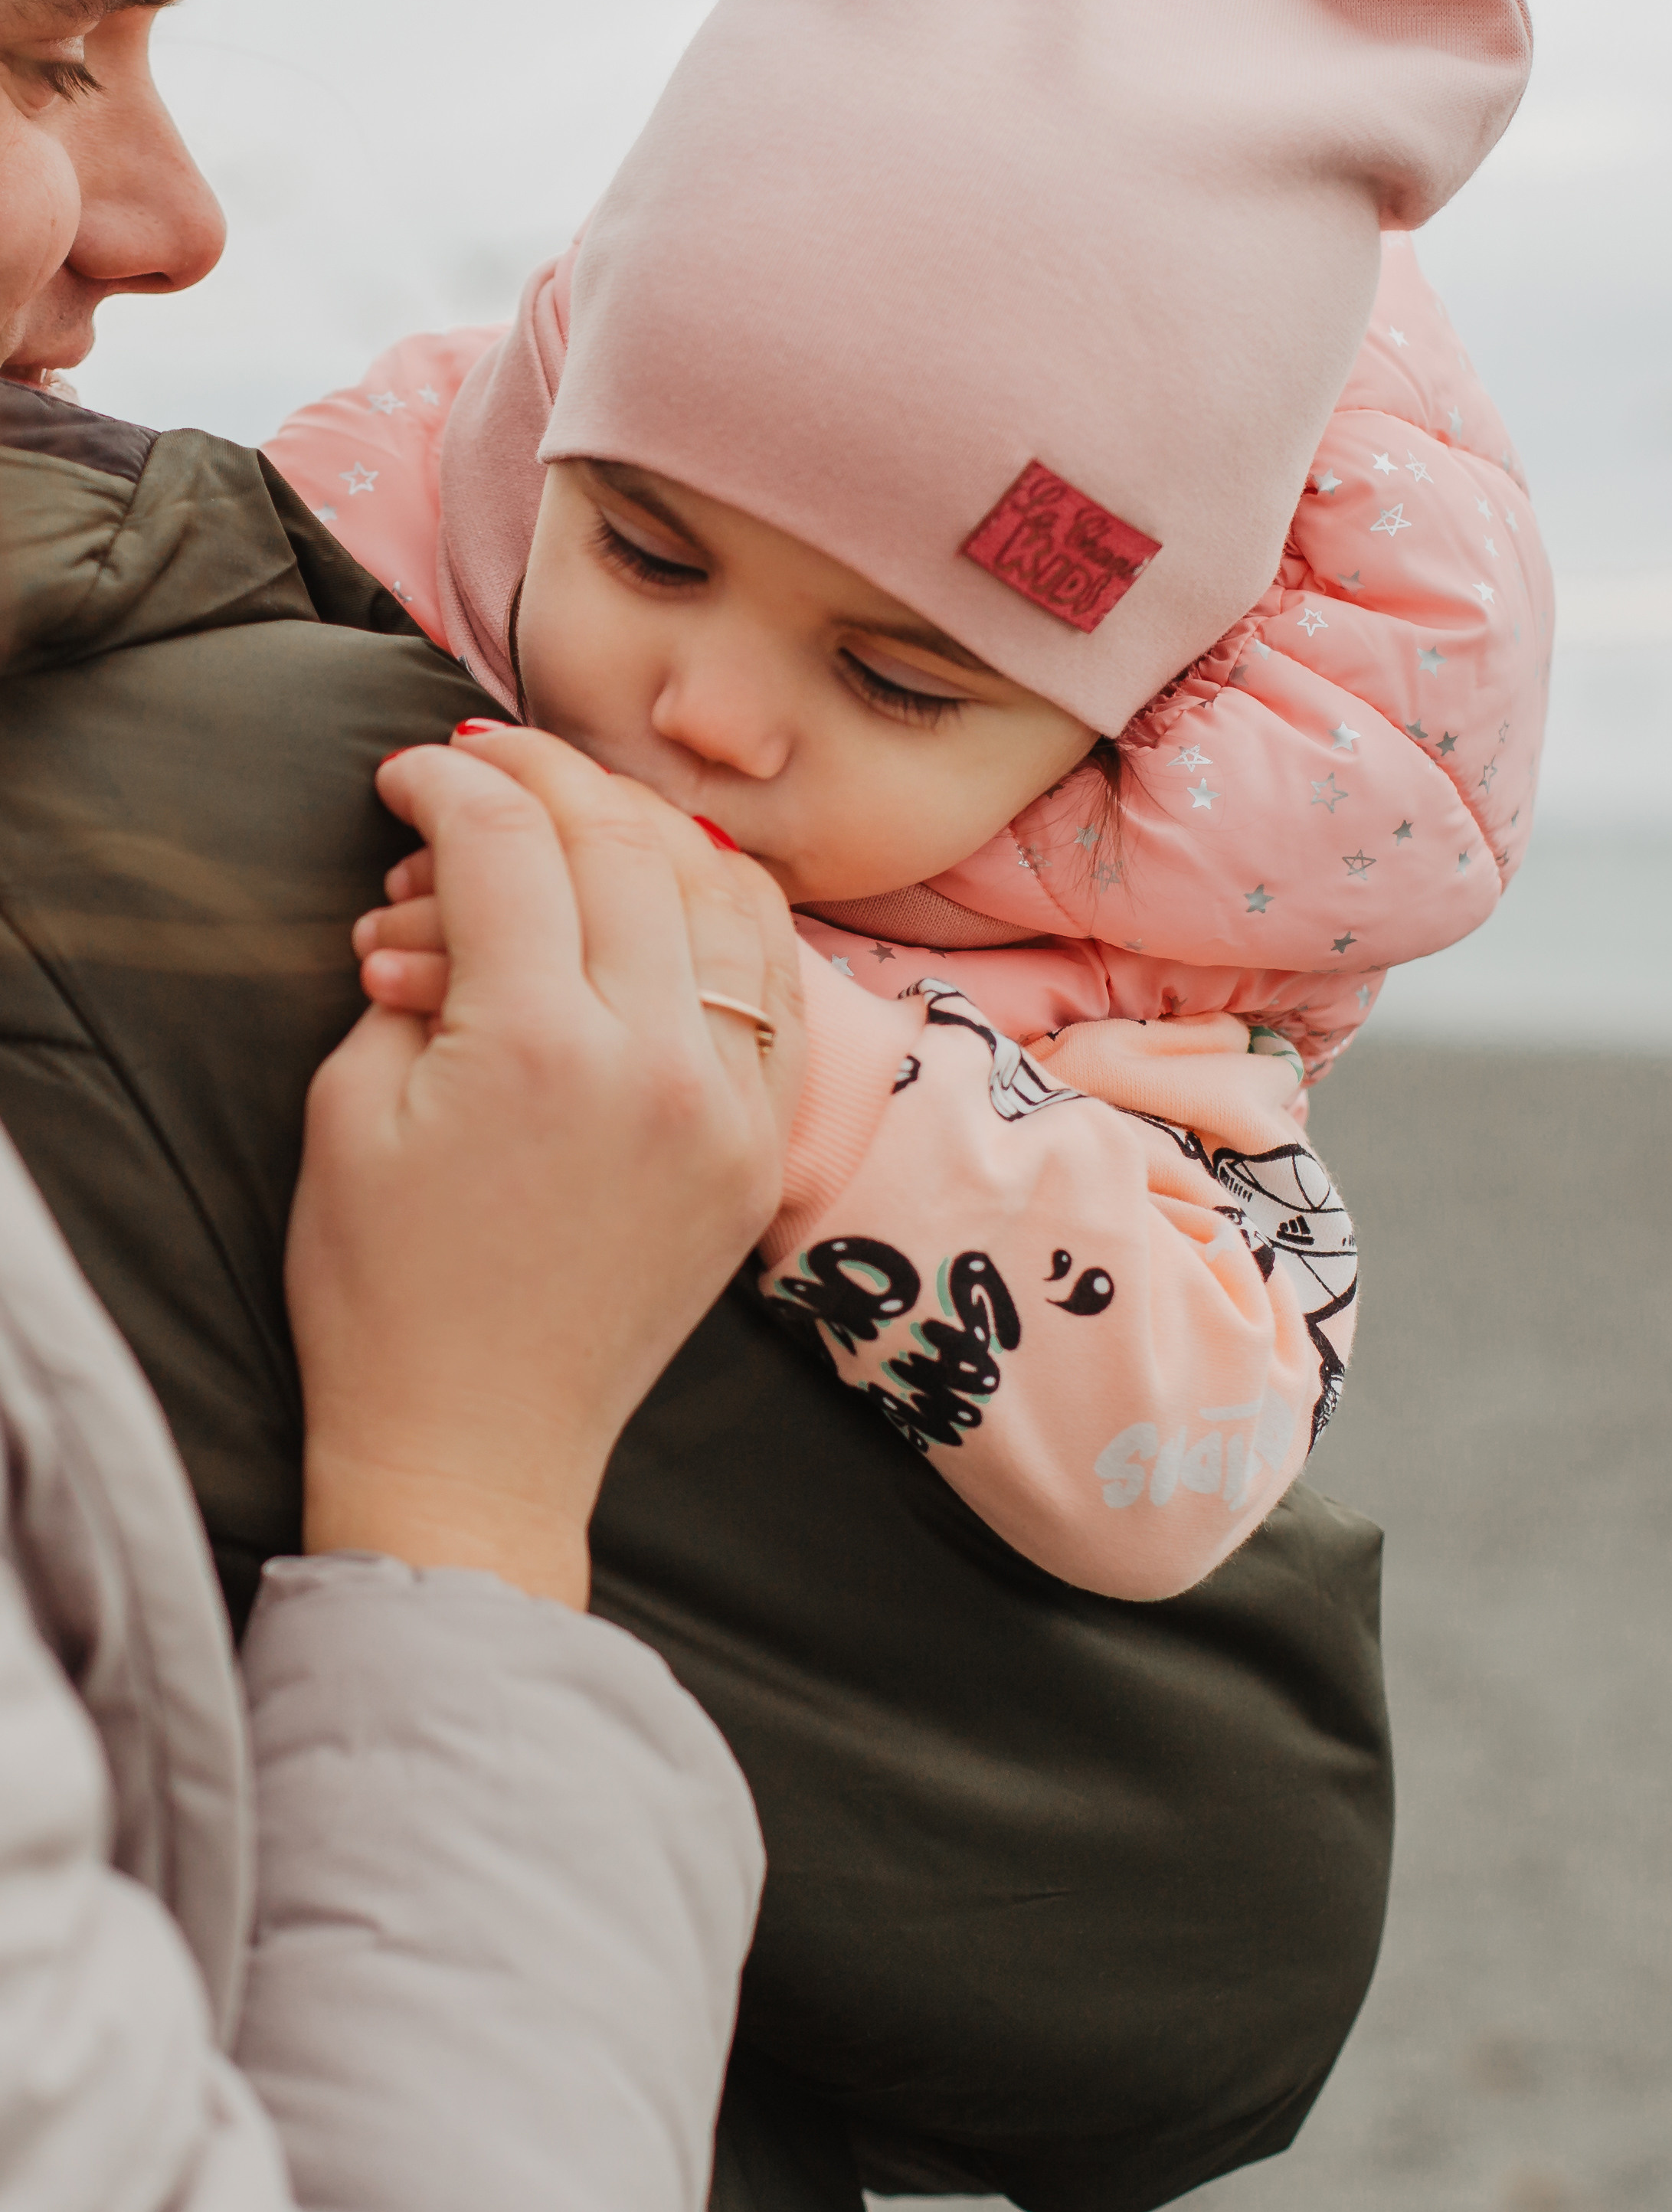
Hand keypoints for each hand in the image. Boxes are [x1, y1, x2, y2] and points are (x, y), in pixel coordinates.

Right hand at [287, 731, 804, 1609]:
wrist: (475, 1446)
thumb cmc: (382, 1289)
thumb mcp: (350, 1110)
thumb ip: (409, 970)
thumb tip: (446, 883)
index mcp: (535, 1047)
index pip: (508, 841)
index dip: (448, 781)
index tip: (406, 773)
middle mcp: (657, 1062)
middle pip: (626, 845)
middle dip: (545, 777)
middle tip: (485, 765)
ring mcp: (730, 1107)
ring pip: (727, 895)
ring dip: (649, 830)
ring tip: (578, 817)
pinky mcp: (762, 1148)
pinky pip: (780, 985)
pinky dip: (729, 915)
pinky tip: (672, 892)